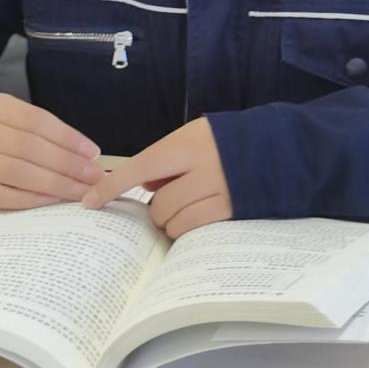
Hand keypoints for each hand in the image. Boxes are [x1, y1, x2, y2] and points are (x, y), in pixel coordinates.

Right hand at [0, 94, 100, 209]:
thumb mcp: (9, 117)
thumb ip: (42, 130)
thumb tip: (85, 153)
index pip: (38, 122)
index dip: (69, 138)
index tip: (93, 153)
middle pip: (31, 148)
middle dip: (68, 164)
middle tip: (95, 178)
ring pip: (20, 173)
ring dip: (57, 184)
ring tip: (82, 192)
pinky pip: (5, 197)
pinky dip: (33, 199)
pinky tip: (55, 200)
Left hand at [80, 117, 231, 238]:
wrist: (279, 149)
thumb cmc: (227, 143)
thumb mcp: (194, 137)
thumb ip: (167, 159)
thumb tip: (141, 185)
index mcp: (188, 143)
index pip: (140, 165)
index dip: (112, 185)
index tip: (89, 201)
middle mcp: (203, 167)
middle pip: (159, 204)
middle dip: (157, 209)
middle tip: (169, 201)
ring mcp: (220, 192)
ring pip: (173, 221)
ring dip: (172, 221)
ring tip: (188, 207)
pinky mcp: (232, 213)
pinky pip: (194, 230)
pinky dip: (187, 229)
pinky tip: (198, 217)